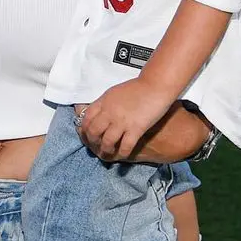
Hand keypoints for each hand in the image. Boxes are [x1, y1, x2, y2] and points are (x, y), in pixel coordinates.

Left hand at [89, 100, 210, 163]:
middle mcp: (110, 112)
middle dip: (92, 141)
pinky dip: (122, 153)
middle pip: (94, 131)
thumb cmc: (137, 88)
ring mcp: (122, 121)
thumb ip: (105, 104)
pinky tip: (122, 155)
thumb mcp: (114, 93)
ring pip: (107, 141)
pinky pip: (125, 145)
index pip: (86, 117)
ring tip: (107, 153)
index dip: (84, 128)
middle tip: (95, 146)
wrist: (155, 86)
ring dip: (105, 149)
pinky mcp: (136, 128)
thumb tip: (99, 115)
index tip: (86, 134)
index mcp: (104, 101)